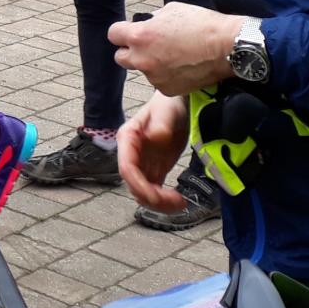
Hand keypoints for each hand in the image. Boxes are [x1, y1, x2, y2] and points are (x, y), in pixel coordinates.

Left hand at [110, 2, 241, 96]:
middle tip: (148, 46)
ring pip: (143, 70)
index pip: (113, 34)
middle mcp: (142, 59)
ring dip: (152, 64)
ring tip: (175, 56)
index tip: (130, 32)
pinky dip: (167, 76)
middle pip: (120, 57)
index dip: (122, 32)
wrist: (227, 47)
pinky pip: (159, 82)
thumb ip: (152, 21)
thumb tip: (147, 25)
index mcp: (140, 36)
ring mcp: (154, 77)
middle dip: (131, 51)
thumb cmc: (202, 24)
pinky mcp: (167, 90)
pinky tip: (182, 67)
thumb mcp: (172, 10)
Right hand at [118, 94, 190, 213]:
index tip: (156, 196)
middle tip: (177, 202)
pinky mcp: (154, 171)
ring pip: (143, 193)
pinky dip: (164, 201)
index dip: (138, 185)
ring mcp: (142, 165)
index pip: (127, 168)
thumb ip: (161, 126)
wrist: (178, 105)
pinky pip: (154, 192)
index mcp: (128, 139)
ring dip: (159, 204)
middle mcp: (131, 155)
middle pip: (134, 185)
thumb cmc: (169, 104)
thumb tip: (156, 138)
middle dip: (153, 198)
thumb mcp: (166, 112)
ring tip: (181, 204)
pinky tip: (179, 201)